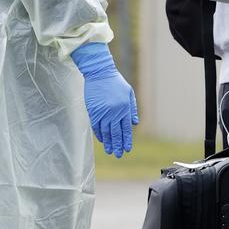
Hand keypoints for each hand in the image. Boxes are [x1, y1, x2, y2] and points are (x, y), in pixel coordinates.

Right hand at [71, 43, 138, 157]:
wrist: (100, 73)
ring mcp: (103, 113)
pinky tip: (102, 141)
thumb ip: (132, 108)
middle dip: (117, 145)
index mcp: (124, 108)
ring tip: (110, 151)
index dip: (126, 140)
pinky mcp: (94, 111)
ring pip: (106, 132)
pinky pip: (97, 127)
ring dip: (108, 143)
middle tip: (118, 154)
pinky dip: (99, 135)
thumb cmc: (116, 82)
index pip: (126, 129)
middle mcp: (114, 112)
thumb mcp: (129, 92)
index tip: (126, 149)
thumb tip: (134, 123)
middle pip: (116, 133)